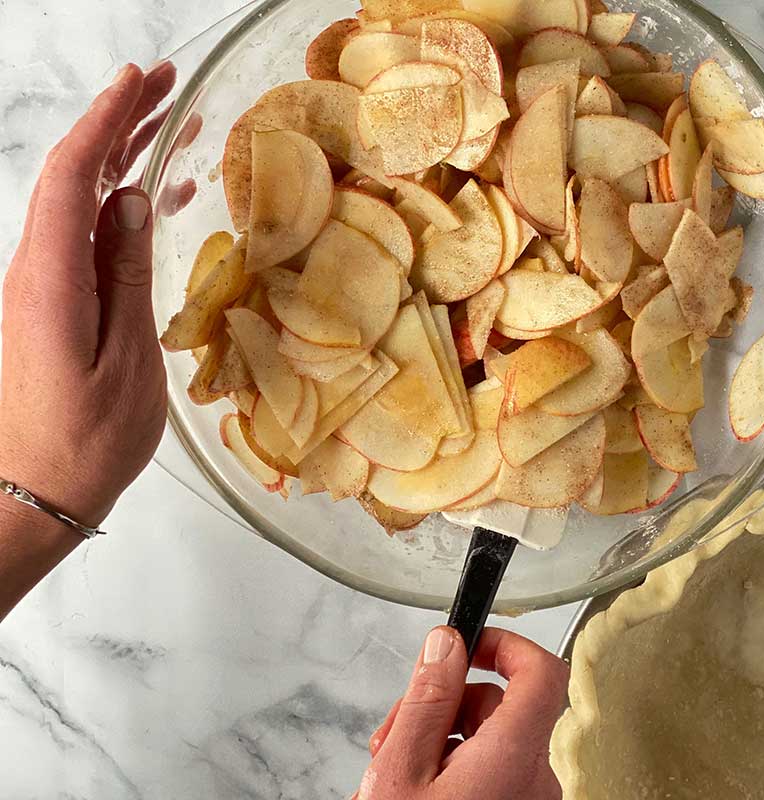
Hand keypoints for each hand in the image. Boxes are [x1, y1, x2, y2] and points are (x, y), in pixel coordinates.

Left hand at [0, 62, 174, 527]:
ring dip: (120, 160)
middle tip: (163, 85)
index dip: (105, 122)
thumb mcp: (125, 361)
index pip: (73, 178)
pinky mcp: (53, 306)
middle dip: (115, 124)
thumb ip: (125, 277)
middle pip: (72, 177)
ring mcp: (42, 288)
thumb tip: (130, 203)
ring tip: (171, 128)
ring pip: (79, 203)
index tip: (139, 82)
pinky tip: (155, 200)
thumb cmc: (85, 441)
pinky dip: (119, 208)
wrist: (38, 492)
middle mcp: (36, 273)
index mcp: (51, 280)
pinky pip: (85, 238)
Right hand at [355, 627, 569, 799]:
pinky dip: (454, 770)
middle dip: (444, 706)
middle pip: (502, 707)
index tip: (467, 644)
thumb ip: (427, 702)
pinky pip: (491, 773)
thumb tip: (447, 645)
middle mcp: (535, 778)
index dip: (507, 645)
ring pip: (491, 740)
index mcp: (514, 755)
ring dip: (441, 740)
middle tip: (395, 730)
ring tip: (394, 769)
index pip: (542, 670)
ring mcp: (527, 799)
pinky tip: (413, 789)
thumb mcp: (401, 770)